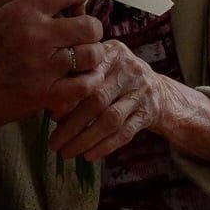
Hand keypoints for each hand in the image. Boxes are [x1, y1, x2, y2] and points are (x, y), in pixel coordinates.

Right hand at [0, 0, 103, 128]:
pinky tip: (80, 78)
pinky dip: (88, 81)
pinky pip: (84, 87)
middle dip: (89, 26)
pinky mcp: (44, 96)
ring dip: (90, 54)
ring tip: (79, 57)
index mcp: (24, 11)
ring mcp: (44, 69)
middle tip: (79, 33)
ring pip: (92, 55)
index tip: (74, 2)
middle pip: (90, 25)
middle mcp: (38, 37)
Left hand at [45, 38, 173, 161]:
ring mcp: (142, 92)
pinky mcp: (149, 114)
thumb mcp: (105, 64)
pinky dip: (105, 146)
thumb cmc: (119, 78)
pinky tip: (88, 156)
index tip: (51, 116)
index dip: (68, 97)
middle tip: (53, 142)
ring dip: (85, 139)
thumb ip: (82, 73)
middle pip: (97, 100)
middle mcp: (130, 70)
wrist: (161, 92)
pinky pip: (125, 134)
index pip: (88, 75)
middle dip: (72, 125)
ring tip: (66, 153)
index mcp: (114, 52)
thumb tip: (48, 101)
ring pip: (110, 120)